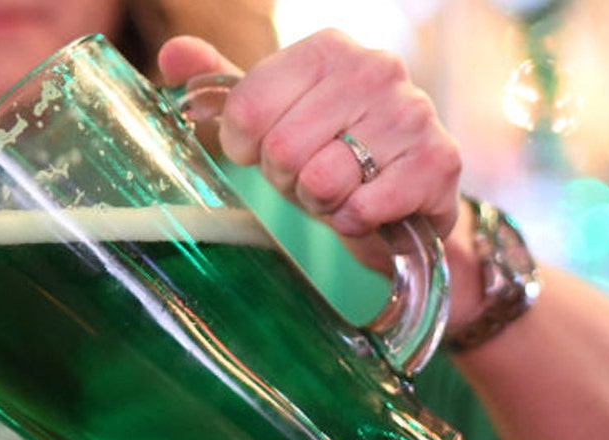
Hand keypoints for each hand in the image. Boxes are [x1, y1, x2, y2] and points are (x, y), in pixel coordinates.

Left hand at [158, 30, 462, 273]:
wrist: (404, 191)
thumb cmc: (330, 148)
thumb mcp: (273, 115)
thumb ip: (222, 85)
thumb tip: (170, 56)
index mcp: (326, 48)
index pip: (247, 108)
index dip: (246, 146)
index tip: (266, 150)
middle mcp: (375, 67)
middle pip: (282, 148)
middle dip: (287, 178)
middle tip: (310, 174)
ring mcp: (412, 111)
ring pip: (322, 179)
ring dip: (321, 202)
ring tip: (342, 189)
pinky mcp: (438, 161)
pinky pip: (363, 207)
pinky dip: (355, 221)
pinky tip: (368, 207)